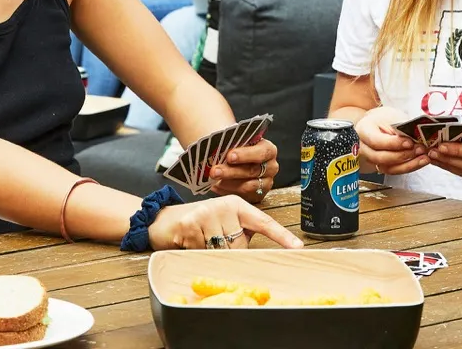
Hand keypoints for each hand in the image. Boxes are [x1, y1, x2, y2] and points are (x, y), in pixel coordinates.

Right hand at [148, 197, 303, 250]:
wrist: (164, 219)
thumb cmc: (199, 225)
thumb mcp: (222, 224)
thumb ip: (239, 233)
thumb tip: (258, 256)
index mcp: (237, 205)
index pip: (263, 222)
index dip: (281, 235)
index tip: (298, 247)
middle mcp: (225, 205)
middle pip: (239, 245)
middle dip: (228, 253)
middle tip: (212, 243)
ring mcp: (207, 212)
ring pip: (221, 250)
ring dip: (210, 252)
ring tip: (200, 240)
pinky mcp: (191, 223)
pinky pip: (201, 251)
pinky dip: (194, 251)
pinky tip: (188, 240)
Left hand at [206, 139, 279, 202]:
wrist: (239, 161)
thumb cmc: (238, 149)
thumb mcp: (238, 141)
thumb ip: (232, 142)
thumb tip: (218, 143)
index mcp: (269, 150)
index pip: (262, 152)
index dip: (245, 155)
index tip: (229, 156)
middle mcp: (271, 167)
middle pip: (253, 171)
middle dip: (231, 171)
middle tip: (215, 171)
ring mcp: (266, 183)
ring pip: (247, 186)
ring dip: (228, 183)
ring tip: (213, 180)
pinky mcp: (258, 195)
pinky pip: (243, 196)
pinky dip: (227, 191)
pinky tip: (216, 186)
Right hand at [354, 107, 429, 176]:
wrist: (382, 124)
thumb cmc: (387, 118)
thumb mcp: (393, 116)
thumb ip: (402, 127)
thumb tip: (417, 135)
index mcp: (364, 130)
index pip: (376, 140)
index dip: (393, 144)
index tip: (409, 142)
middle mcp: (364, 147)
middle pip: (380, 157)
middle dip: (402, 155)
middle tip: (419, 149)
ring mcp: (372, 159)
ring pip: (388, 168)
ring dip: (408, 164)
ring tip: (424, 157)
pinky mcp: (382, 166)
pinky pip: (395, 171)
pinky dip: (409, 167)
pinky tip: (421, 161)